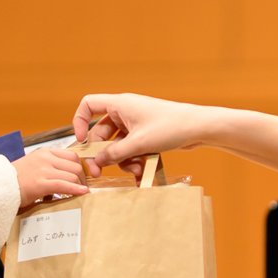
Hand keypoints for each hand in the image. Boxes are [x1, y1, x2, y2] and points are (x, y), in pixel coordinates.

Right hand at [12, 146, 94, 203]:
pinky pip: (64, 185)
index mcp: (45, 152)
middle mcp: (45, 158)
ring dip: (79, 185)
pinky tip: (82, 193)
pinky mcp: (40, 183)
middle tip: (82, 187)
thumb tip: (68, 177)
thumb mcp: (35, 166)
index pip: (72, 155)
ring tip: (80, 193)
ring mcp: (43, 170)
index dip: (81, 167)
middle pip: (75, 165)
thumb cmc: (16, 180)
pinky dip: (76, 189)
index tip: (82, 176)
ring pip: (72, 175)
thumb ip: (50, 167)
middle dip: (82, 178)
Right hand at [71, 93, 217, 171]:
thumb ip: (115, 153)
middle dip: (103, 152)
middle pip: (102, 132)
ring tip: (134, 170)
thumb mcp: (139, 143)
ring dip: (122, 159)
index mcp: (120, 105)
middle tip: (99, 171)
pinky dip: (134, 159)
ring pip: (118, 144)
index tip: (80, 141)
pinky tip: (141, 172)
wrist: (198, 128)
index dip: (79, 121)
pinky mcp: (146, 135)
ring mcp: (136, 124)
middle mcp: (125, 112)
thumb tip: (98, 161)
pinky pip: (131, 148)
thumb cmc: (171, 126)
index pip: (89, 105)